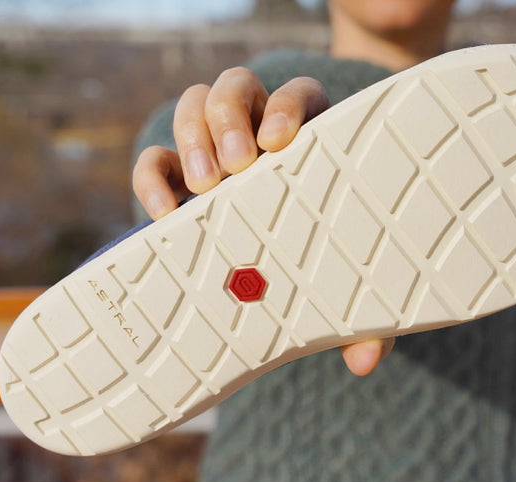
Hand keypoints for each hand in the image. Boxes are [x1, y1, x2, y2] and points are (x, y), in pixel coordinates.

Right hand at [132, 67, 394, 375]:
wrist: (280, 270)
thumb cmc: (323, 266)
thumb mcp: (347, 286)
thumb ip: (364, 316)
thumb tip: (364, 361)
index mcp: (310, 139)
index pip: (299, 96)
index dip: (288, 107)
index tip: (280, 142)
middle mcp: (259, 133)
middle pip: (235, 86)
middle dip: (230, 117)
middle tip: (238, 163)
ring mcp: (214, 151)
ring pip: (193, 104)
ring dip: (192, 136)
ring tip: (205, 186)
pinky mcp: (177, 180)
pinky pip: (154, 160)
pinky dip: (151, 178)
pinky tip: (163, 215)